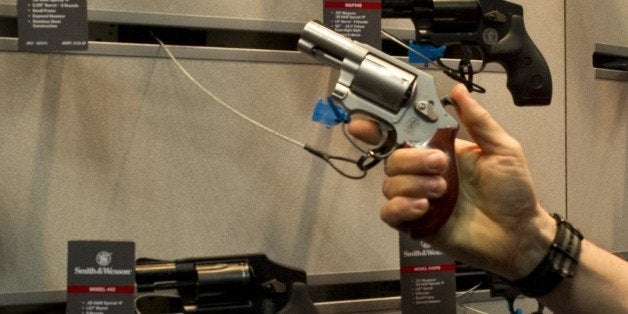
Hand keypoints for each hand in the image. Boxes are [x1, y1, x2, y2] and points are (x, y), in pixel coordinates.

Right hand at [348, 84, 555, 278]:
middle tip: (441, 166)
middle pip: (393, 158)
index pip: (402, 134)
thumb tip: (459, 91)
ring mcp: (418, 197)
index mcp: (439, 150)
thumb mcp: (502, 149)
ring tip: (442, 192)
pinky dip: (401, 207)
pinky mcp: (415, 222)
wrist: (518, 233)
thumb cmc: (512, 191)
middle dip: (413, 159)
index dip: (378, 126)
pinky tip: (423, 207)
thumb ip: (478, 121)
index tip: (364, 123)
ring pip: (390, 184)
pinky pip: (389, 212)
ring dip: (414, 184)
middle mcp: (423, 172)